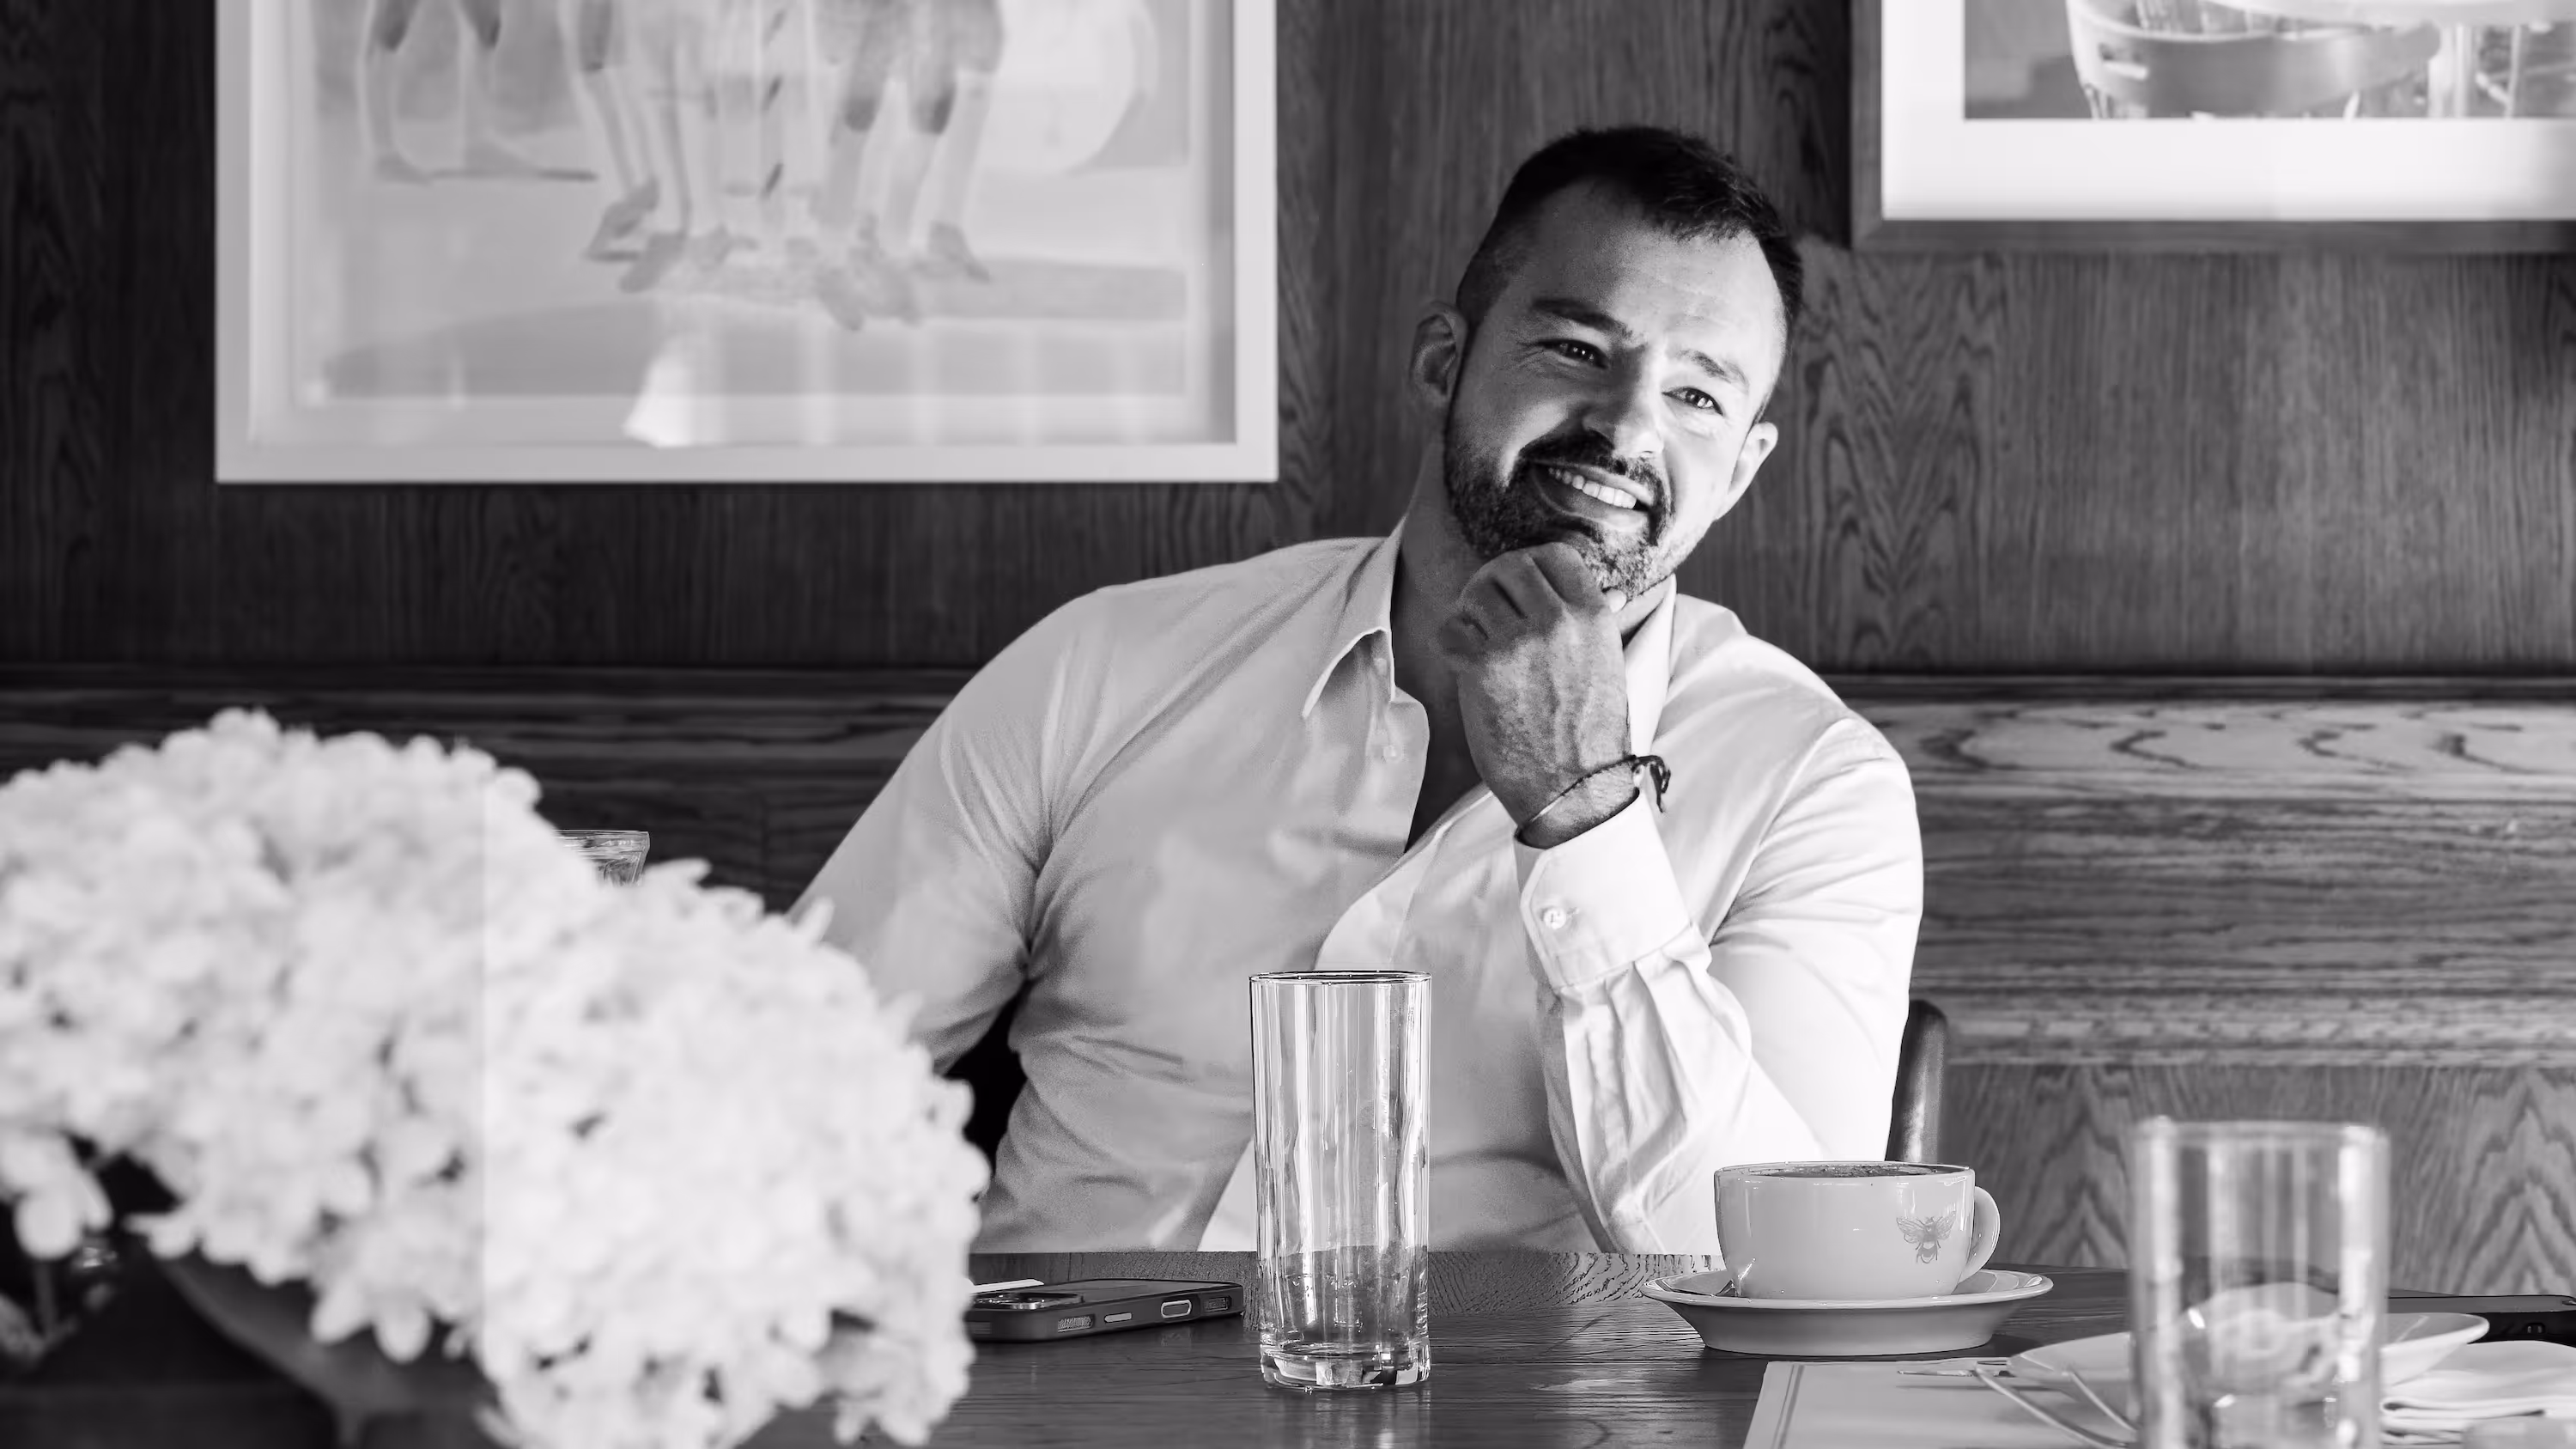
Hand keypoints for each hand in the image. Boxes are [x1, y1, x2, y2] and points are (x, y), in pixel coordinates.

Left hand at [1431, 542, 1636, 843]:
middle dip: (1492, 584)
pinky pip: (1450, 631)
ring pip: (1475, 594)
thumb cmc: (1592, 733)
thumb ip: (1601, 622)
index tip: (1520, 587)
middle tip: (1487, 609)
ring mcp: (1518, 642)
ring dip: (1469, 614)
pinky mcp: (1482, 668)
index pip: (1554, 556)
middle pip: (1509, 567)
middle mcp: (1557, 621)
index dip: (1531, 565)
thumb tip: (1612, 590)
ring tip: (1476, 638)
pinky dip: (1450, 644)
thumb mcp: (1610, 666)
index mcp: (1594, 615)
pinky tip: (1463, 663)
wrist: (1573, 787)